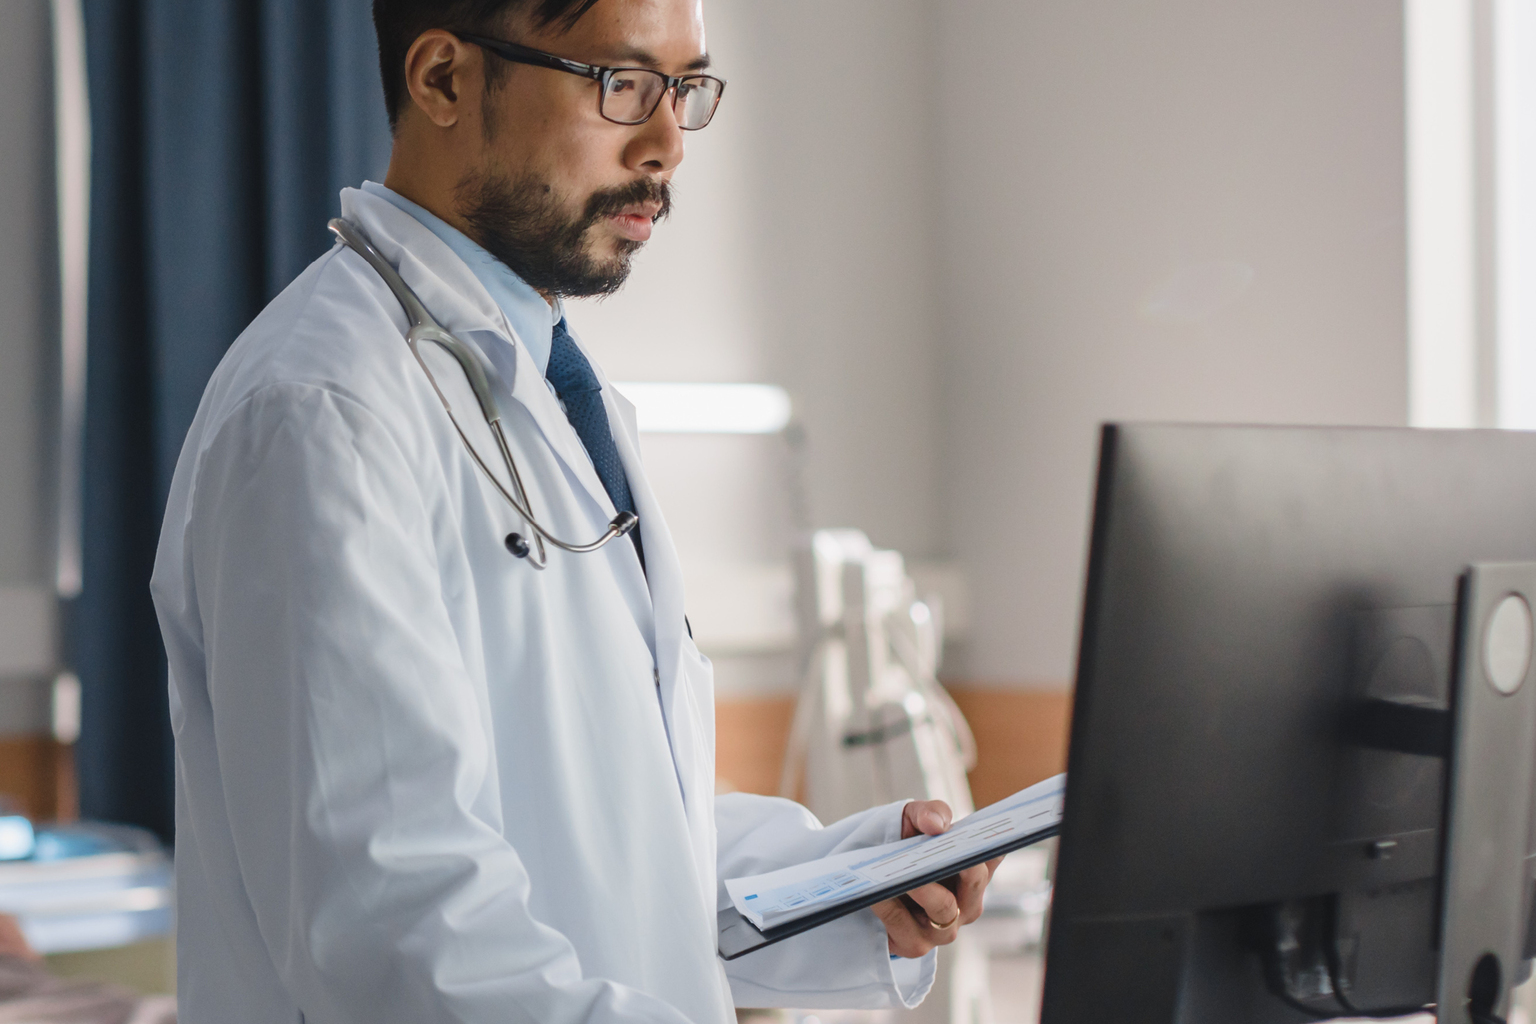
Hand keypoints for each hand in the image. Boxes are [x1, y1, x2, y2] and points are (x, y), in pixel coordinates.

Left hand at [871, 800, 1001, 957]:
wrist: (866, 880)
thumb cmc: (901, 848)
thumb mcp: (913, 820)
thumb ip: (930, 812)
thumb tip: (937, 824)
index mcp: (973, 874)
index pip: (993, 856)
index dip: (995, 845)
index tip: (990, 834)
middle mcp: (966, 904)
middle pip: (975, 882)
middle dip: (962, 865)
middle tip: (945, 851)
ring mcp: (943, 928)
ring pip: (944, 908)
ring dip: (924, 888)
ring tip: (904, 873)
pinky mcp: (914, 944)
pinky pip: (904, 924)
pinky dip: (890, 906)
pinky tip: (877, 891)